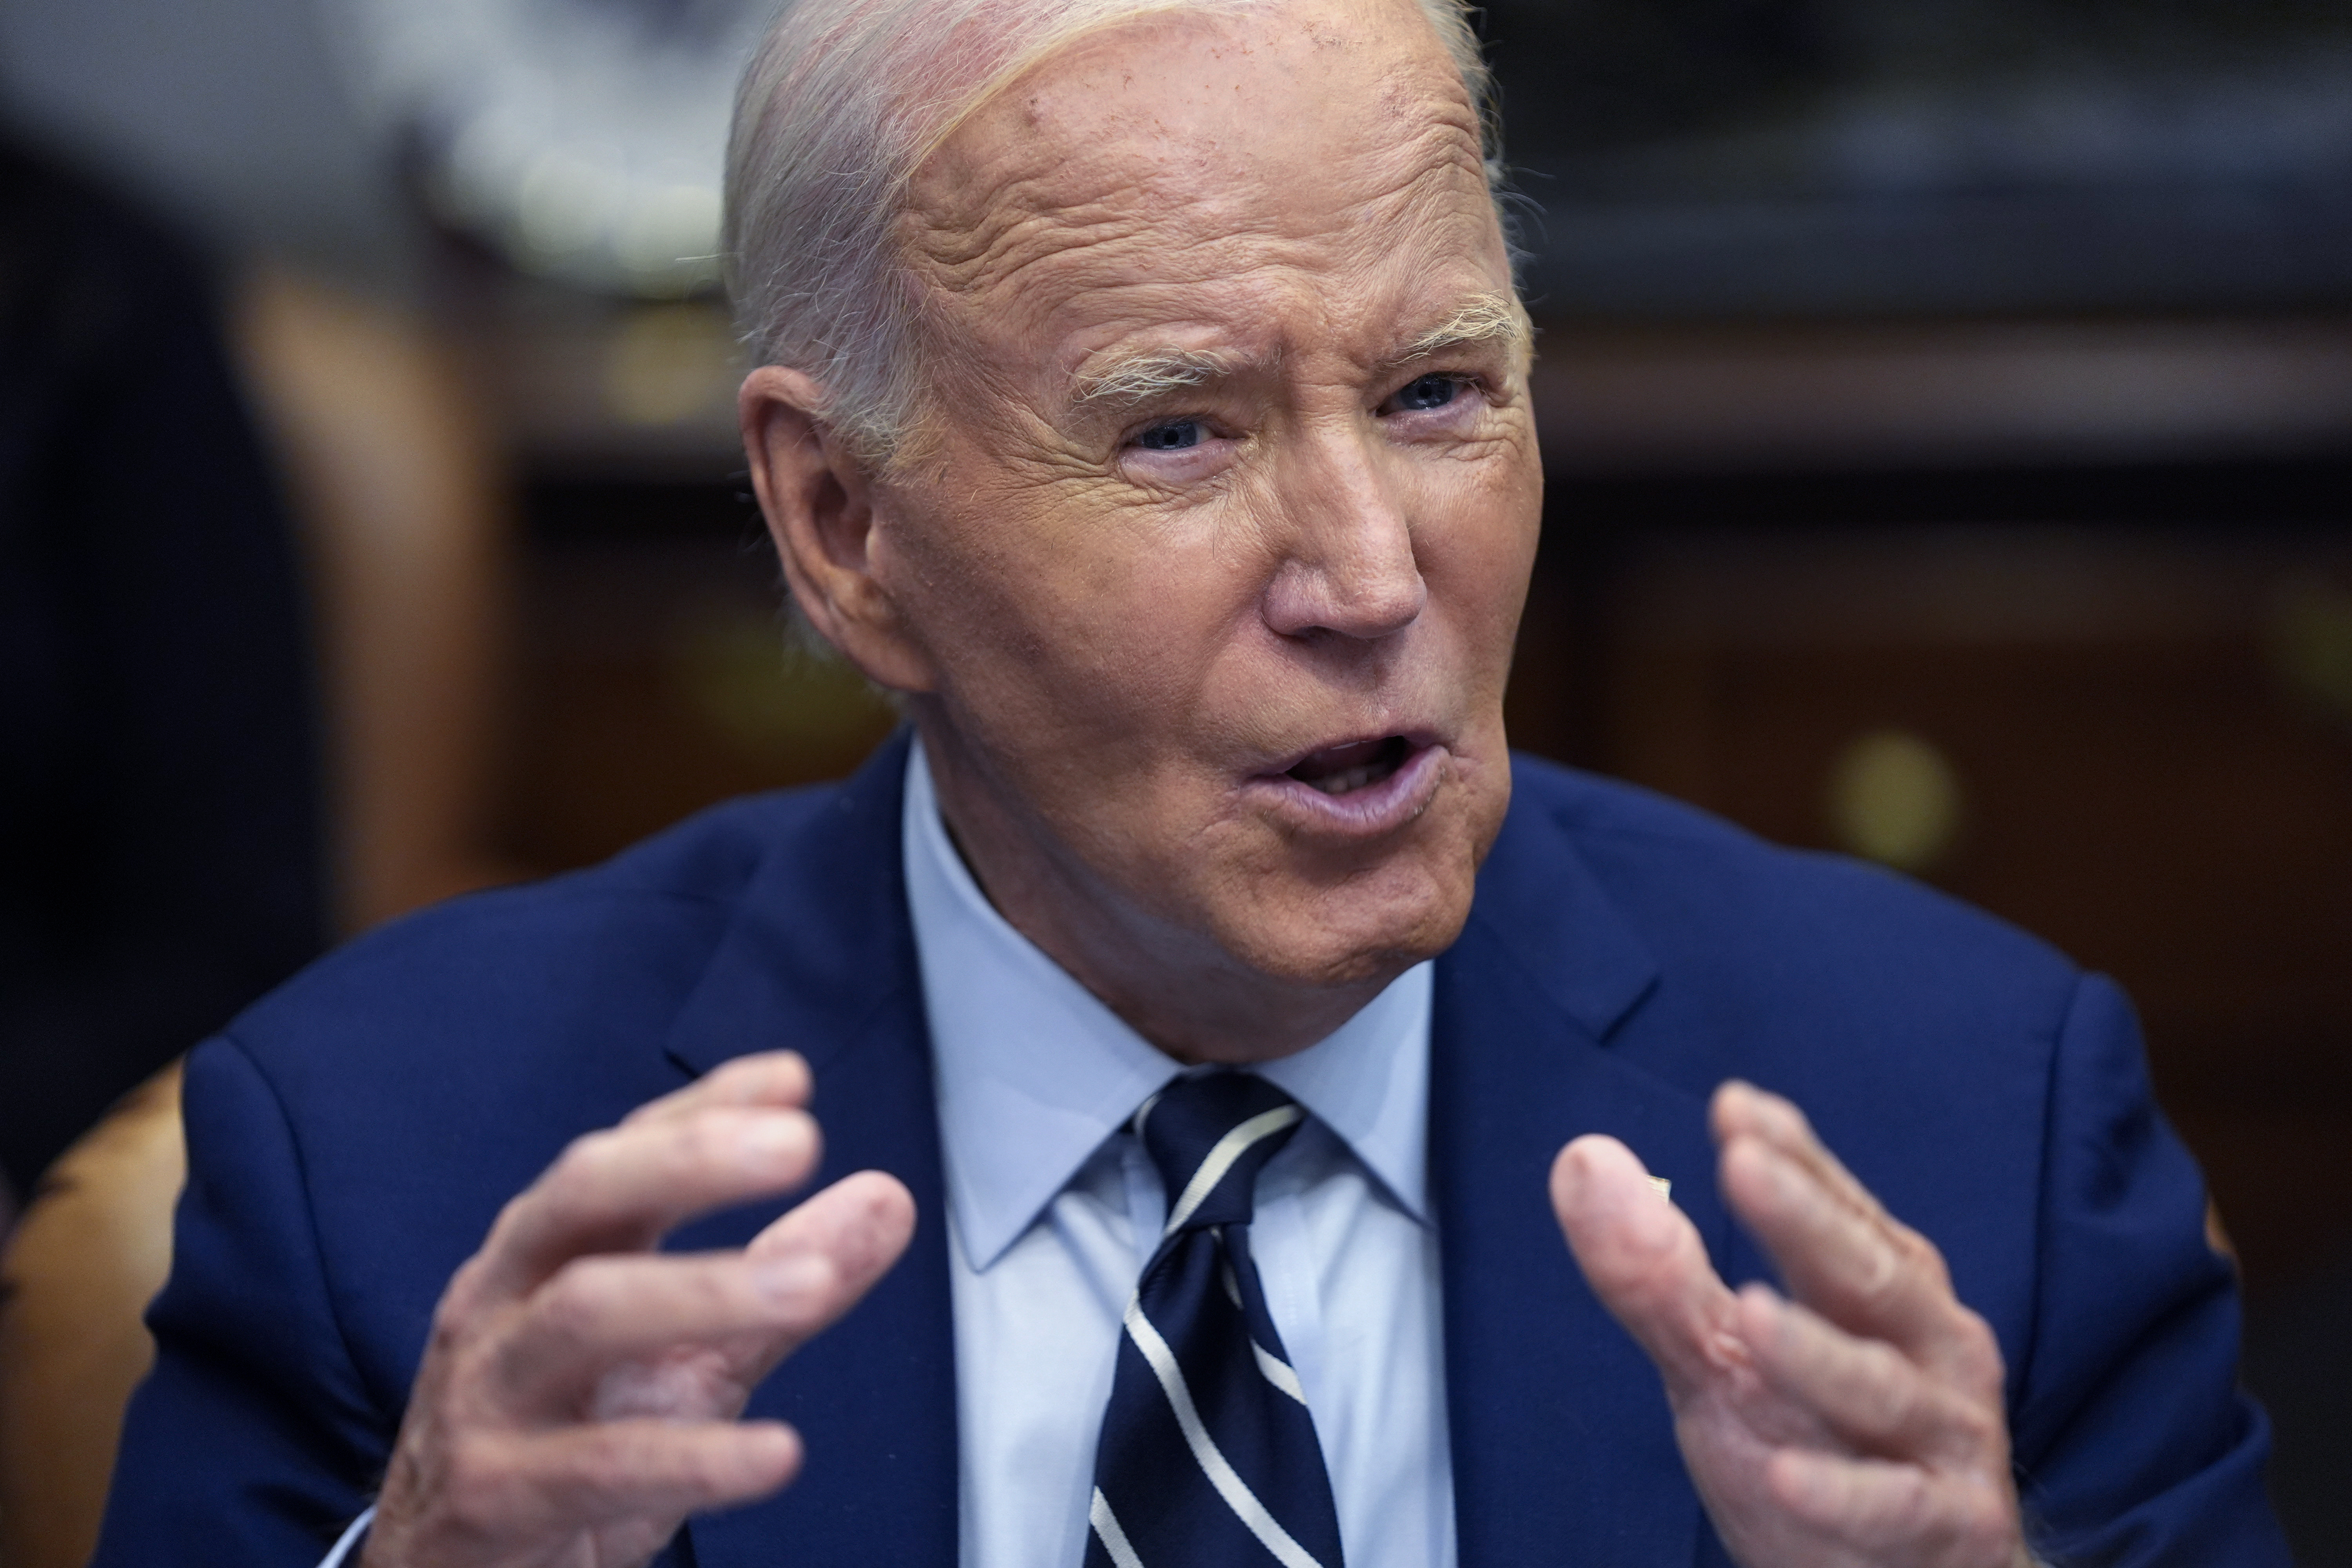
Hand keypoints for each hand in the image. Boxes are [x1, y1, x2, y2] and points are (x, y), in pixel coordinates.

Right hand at [361, 1052, 915, 1567]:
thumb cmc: (566, 1440)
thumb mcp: (687, 1355)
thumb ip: (781, 1276)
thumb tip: (888, 1198)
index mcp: (546, 1255)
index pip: (619, 1156)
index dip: (701, 1111)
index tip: (791, 1081)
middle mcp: (503, 1303)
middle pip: (580, 1198)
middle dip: (687, 1161)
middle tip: (798, 1144)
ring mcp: (487, 1396)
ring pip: (584, 1314)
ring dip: (705, 1292)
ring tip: (812, 1288)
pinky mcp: (493, 1496)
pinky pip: (597, 1467)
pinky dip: (693, 1458)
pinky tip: (778, 1453)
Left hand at [1550, 1082, 2029, 1567]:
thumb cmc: (1815, 1445)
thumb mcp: (1722, 1358)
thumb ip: (1659, 1268)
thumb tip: (1585, 1157)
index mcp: (1882, 1292)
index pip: (1840, 1208)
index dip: (1791, 1156)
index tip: (1732, 1105)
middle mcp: (1931, 1350)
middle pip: (1867, 1274)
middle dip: (1806, 1219)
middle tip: (1744, 1163)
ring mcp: (1947, 1439)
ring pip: (1882, 1388)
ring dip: (1816, 1354)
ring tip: (1752, 1313)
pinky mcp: (1948, 1526)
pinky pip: (1895, 1507)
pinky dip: (1841, 1491)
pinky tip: (1782, 1474)